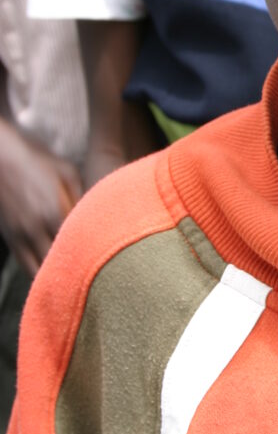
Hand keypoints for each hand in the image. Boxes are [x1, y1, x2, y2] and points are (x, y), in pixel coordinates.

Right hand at [0, 118, 81, 275]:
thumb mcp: (68, 172)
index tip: (109, 256)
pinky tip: (53, 271)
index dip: (95, 254)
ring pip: (40, 272)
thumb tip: (96, 216)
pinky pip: (25, 265)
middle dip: (78, 270)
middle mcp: (35, 229)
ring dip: (57, 277)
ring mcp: (20, 236)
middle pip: (61, 265)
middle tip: (96, 273)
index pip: (79, 246)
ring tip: (74, 276)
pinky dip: (39, 272)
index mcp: (54, 212)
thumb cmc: (36, 160)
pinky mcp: (10, 238)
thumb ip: (83, 196)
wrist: (0, 156)